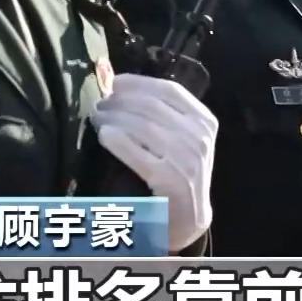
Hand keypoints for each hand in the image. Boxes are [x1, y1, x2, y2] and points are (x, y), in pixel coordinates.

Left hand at [91, 73, 216, 250]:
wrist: (190, 217)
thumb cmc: (181, 172)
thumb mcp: (185, 139)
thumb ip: (164, 115)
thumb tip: (122, 88)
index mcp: (204, 121)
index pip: (169, 90)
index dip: (138, 83)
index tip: (115, 82)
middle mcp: (199, 137)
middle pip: (151, 105)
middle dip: (120, 100)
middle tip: (99, 103)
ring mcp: (186, 159)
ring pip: (142, 125)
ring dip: (114, 117)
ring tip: (97, 118)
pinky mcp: (170, 180)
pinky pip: (137, 152)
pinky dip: (117, 140)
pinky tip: (104, 135)